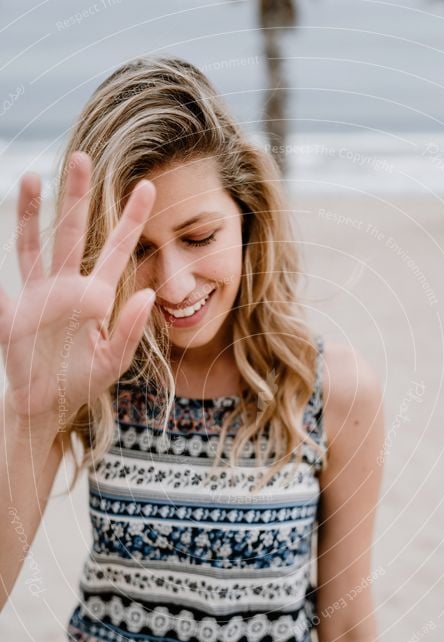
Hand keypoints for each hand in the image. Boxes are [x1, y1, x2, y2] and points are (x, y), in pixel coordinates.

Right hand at [0, 151, 155, 429]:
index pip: (116, 249)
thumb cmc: (82, 381)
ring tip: (30, 178)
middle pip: (72, 232)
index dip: (131, 219)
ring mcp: (37, 295)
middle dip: (76, 196)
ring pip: (33, 244)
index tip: (148, 186)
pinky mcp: (12, 313)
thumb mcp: (114, 360)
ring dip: (30, 212)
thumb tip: (150, 294)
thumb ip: (131, 329)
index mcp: (96, 295)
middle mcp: (66, 286)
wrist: (46, 404)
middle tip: (82, 157)